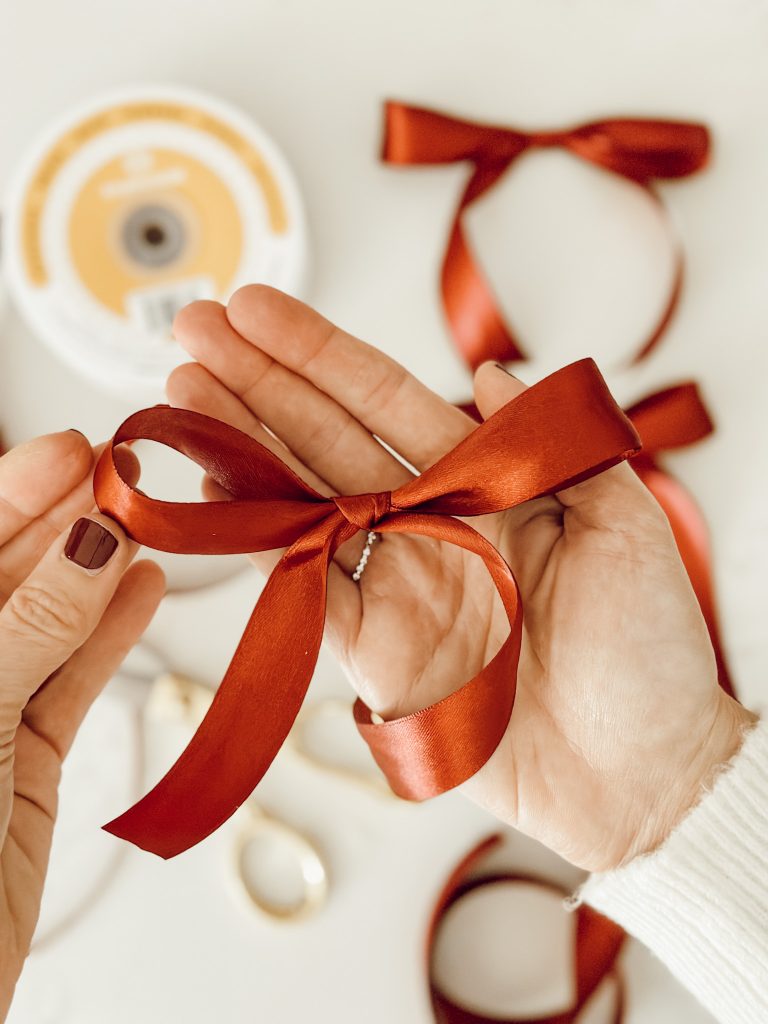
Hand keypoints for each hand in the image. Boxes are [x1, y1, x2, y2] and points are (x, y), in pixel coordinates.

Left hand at [0, 431, 163, 1015]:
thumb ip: (35, 626)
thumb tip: (93, 537)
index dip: (11, 493)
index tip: (70, 450)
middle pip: (5, 577)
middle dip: (61, 520)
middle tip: (122, 470)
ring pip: (47, 623)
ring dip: (98, 570)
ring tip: (145, 516)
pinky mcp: (23, 759)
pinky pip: (72, 680)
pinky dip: (111, 635)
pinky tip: (143, 588)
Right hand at [167, 285, 753, 872]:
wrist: (639, 773)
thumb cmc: (649, 654)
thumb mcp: (629, 525)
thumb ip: (558, 443)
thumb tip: (492, 372)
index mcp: (483, 485)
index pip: (385, 401)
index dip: (319, 356)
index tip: (260, 312)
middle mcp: (428, 526)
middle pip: (325, 438)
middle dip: (258, 384)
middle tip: (196, 333)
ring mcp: (396, 585)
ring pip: (301, 502)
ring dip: (240, 448)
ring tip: (183, 398)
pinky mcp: (374, 651)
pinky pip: (305, 585)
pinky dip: (258, 539)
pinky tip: (216, 489)